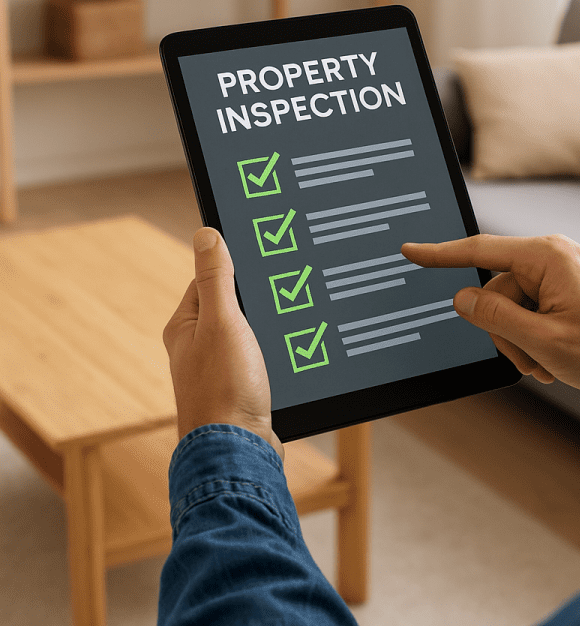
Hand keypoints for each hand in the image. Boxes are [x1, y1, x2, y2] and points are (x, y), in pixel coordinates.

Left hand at [163, 227, 283, 457]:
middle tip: (282, 294)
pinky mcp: (240, 386)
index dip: (236, 267)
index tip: (264, 261)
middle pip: (232, 304)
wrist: (240, 451)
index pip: (210, 278)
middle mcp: (197, 345)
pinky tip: (288, 351)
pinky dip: (274, 350)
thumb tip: (206, 234)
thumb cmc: (224, 388)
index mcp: (185, 325)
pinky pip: (260, 355)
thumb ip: (216, 277)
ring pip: (250, 331)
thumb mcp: (222, 321)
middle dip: (256, 299)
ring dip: (268, 327)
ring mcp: (219, 367)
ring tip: (286, 326)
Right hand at [402, 234, 579, 406]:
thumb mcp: (543, 341)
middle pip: (495, 292)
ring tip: (550, 363)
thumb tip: (463, 299)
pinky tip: (556, 357)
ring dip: (521, 342)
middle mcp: (552, 257)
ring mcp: (559, 274)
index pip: (479, 250)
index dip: (439, 254)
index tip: (410, 250)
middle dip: (505, 332)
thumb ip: (495, 317)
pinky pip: (529, 312)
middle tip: (533, 359)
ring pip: (510, 308)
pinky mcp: (564, 290)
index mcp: (547, 257)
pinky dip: (534, 339)